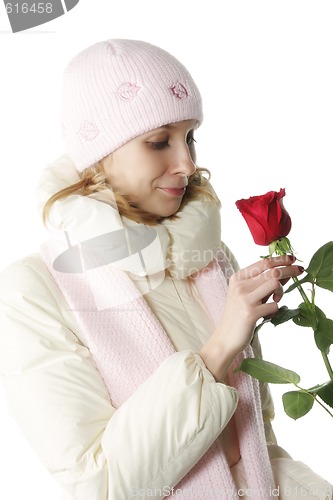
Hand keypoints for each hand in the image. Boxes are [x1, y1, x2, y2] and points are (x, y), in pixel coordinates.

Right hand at [199, 255, 302, 380]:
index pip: (263, 263)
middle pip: (272, 271)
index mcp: (238, 278)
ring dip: (281, 291)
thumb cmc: (239, 315)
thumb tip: (285, 271)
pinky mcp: (250, 313)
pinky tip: (266, 314)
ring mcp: (244, 299)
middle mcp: (240, 286)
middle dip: (289, 270)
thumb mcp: (247, 294)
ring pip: (274, 283)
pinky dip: (275, 309)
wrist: (226, 337)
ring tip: (276, 298)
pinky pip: (274, 305)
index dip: (280, 259)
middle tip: (300, 271)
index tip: (292, 258)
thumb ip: (263, 282)